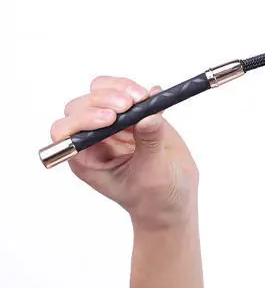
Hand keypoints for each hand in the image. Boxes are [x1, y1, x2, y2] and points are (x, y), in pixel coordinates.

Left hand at [49, 76, 199, 230]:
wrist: (174, 198)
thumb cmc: (154, 198)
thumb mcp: (151, 174)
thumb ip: (149, 143)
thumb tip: (149, 116)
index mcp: (87, 158)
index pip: (66, 131)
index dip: (83, 119)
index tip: (111, 117)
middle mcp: (96, 139)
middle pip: (83, 105)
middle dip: (104, 99)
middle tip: (131, 103)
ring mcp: (116, 125)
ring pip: (104, 92)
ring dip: (122, 89)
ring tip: (144, 98)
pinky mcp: (137, 116)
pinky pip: (132, 94)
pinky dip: (143, 91)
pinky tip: (155, 97)